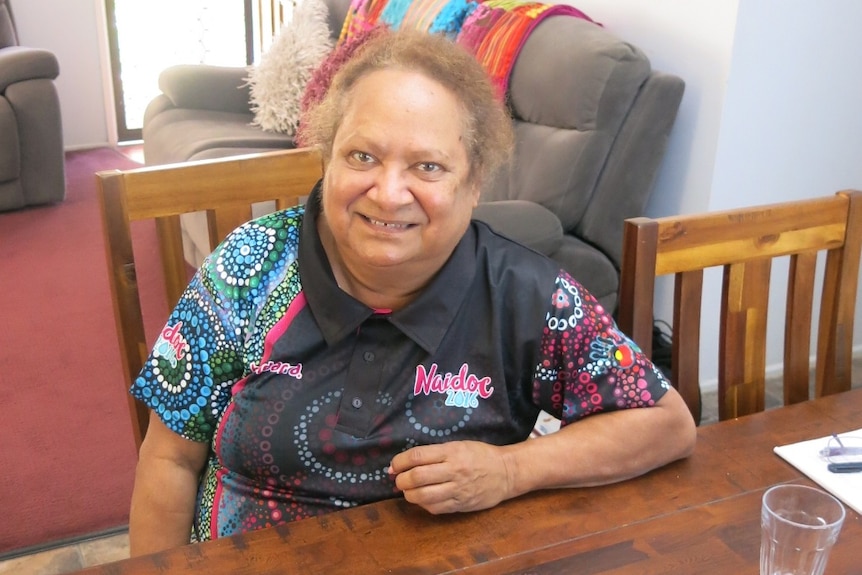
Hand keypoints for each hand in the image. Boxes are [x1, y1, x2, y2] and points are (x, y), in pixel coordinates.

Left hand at [388, 440, 513, 514]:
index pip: (417, 456)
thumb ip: (434, 453)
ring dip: (409, 494)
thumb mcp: (458, 445)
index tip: (394, 466)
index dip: (400, 461)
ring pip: (423, 496)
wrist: (506, 473)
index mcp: (452, 452)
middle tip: (398, 479)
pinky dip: (423, 504)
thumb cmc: (480, 455)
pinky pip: (435, 508)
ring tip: (408, 490)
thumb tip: (406, 463)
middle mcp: (453, 471)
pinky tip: (423, 499)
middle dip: (401, 480)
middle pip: (417, 477)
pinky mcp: (460, 505)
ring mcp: (457, 490)